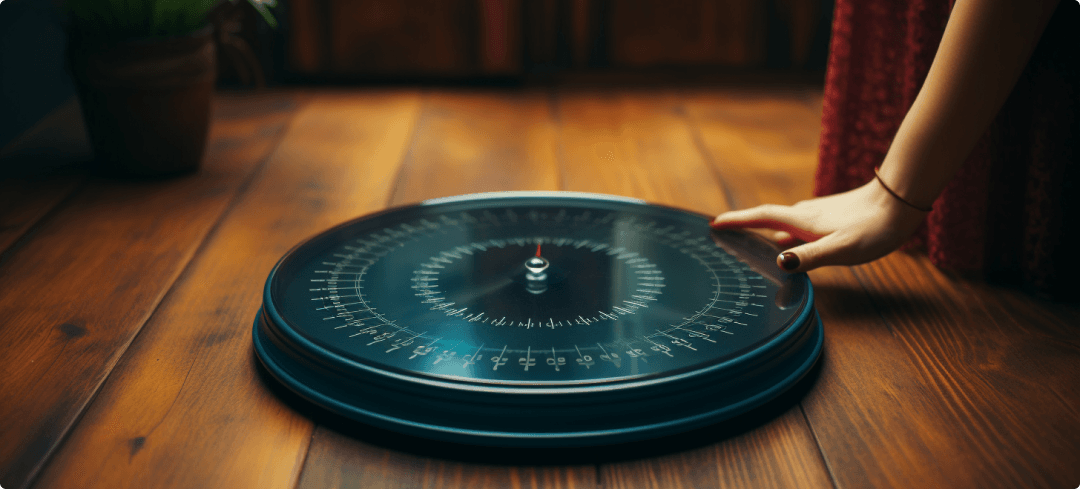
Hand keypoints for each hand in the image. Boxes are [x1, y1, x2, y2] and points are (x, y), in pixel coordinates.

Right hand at [710, 180, 927, 272]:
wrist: (900, 203)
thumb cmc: (872, 228)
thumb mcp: (841, 248)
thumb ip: (810, 256)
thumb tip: (779, 263)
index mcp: (802, 221)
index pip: (761, 218)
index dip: (737, 220)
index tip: (714, 223)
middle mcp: (806, 216)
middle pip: (768, 221)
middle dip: (745, 227)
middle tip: (724, 235)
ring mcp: (819, 217)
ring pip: (785, 226)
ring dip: (766, 233)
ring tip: (752, 246)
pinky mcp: (831, 220)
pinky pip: (800, 229)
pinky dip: (787, 237)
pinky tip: (793, 248)